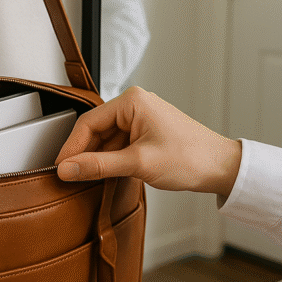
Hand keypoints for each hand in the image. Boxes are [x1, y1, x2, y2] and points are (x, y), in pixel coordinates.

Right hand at [55, 87, 241, 197]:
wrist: (221, 167)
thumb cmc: (190, 158)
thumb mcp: (138, 163)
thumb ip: (99, 165)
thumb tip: (68, 168)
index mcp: (132, 102)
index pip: (88, 123)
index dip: (71, 148)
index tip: (60, 168)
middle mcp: (135, 105)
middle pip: (95, 130)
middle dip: (84, 154)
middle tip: (71, 177)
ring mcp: (141, 119)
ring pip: (106, 140)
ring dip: (98, 159)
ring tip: (89, 179)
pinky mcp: (146, 133)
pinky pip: (119, 145)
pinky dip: (111, 160)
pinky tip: (107, 175)